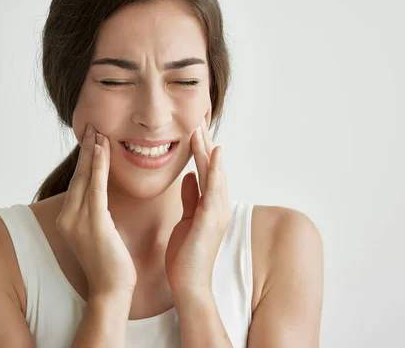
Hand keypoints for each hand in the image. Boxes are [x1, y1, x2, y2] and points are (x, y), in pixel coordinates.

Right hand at [56, 124, 136, 296]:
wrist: (112, 290)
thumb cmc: (111, 264)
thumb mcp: (101, 233)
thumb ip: (98, 213)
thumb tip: (104, 196)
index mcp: (69, 219)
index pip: (79, 182)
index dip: (85, 159)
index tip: (92, 139)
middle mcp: (68, 217)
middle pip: (79, 175)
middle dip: (86, 149)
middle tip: (93, 126)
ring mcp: (78, 220)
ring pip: (86, 177)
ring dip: (92, 152)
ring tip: (98, 131)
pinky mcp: (93, 223)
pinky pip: (96, 188)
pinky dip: (98, 167)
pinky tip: (102, 150)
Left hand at [165, 118, 231, 293]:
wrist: (188, 284)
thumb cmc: (186, 255)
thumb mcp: (186, 220)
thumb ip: (190, 198)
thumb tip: (190, 177)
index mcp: (211, 206)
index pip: (207, 172)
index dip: (202, 150)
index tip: (194, 131)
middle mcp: (218, 206)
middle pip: (213, 169)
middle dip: (205, 144)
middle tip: (198, 121)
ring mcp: (218, 212)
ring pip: (215, 174)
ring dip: (208, 151)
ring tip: (201, 129)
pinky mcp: (211, 219)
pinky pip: (214, 189)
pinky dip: (214, 170)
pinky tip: (213, 153)